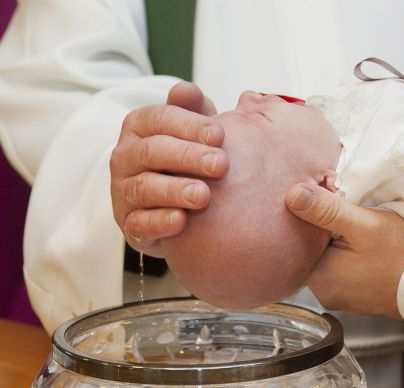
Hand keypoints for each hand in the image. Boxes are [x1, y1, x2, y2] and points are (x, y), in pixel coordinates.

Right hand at [110, 82, 228, 256]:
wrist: (175, 202)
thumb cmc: (189, 156)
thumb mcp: (194, 130)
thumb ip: (193, 109)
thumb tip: (186, 90)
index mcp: (140, 127)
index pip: (160, 118)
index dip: (190, 125)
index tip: (220, 135)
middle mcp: (125, 156)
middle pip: (152, 151)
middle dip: (188, 157)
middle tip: (221, 164)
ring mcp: (123, 191)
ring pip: (144, 187)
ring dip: (175, 191)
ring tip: (204, 195)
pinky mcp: (129, 224)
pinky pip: (139, 223)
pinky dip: (160, 222)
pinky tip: (182, 221)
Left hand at [286, 184, 403, 318]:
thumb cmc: (403, 255)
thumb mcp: (364, 225)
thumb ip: (326, 210)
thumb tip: (293, 195)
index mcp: (318, 276)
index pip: (298, 239)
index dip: (311, 215)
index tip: (329, 199)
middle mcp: (324, 292)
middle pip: (313, 249)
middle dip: (326, 227)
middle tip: (349, 208)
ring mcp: (340, 297)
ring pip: (329, 258)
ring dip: (339, 241)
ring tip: (359, 225)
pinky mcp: (355, 297)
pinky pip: (344, 270)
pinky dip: (350, 255)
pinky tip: (366, 245)